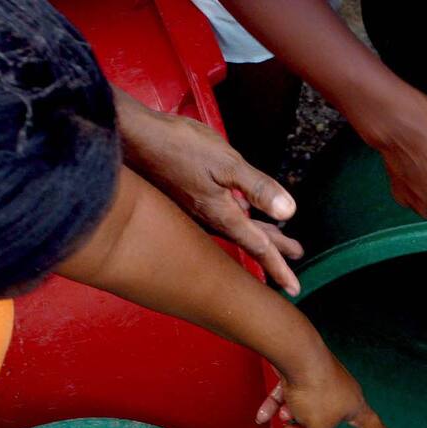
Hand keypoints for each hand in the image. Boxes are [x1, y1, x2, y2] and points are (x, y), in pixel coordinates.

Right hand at [115, 92, 304, 293]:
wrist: (132, 138)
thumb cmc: (177, 147)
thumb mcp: (226, 163)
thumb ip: (258, 186)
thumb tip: (289, 210)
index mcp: (223, 215)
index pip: (259, 247)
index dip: (279, 267)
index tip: (294, 288)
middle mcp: (210, 219)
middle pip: (250, 241)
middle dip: (274, 254)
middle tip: (293, 270)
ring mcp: (197, 211)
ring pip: (237, 229)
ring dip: (259, 236)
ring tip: (278, 241)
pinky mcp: (187, 199)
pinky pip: (221, 218)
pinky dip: (239, 220)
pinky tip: (241, 210)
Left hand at [255, 358, 397, 427]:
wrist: (297, 354)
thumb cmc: (315, 392)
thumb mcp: (318, 425)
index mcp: (354, 406)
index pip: (372, 427)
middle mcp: (341, 391)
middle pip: (326, 419)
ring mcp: (321, 379)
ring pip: (306, 406)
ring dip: (291, 416)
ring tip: (281, 417)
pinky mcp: (302, 370)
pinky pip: (290, 393)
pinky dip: (277, 404)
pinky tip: (262, 415)